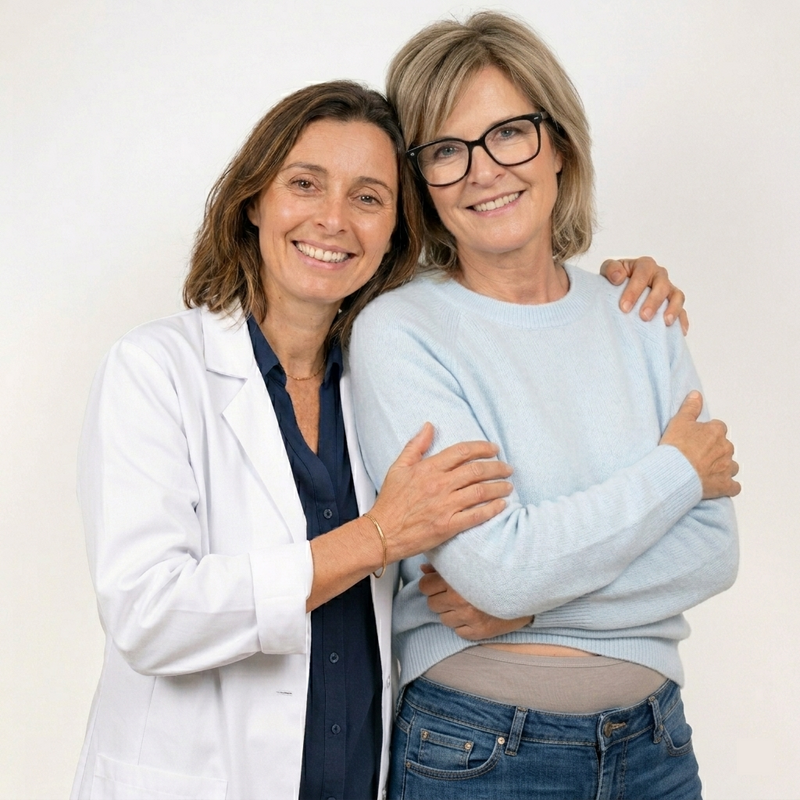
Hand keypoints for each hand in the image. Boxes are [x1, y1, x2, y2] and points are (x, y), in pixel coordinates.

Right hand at [370, 423, 512, 561]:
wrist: (382, 533)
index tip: (494, 449)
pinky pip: (476, 516)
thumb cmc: (390, 501)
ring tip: (509, 486)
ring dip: (499, 487)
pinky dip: (492, 509)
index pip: (462, 451)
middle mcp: (439, 485)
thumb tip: (429, 426)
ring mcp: (445, 506)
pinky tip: (502, 505)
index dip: (482, 448)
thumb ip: (416, 446)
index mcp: (428, 469)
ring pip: (480, 492)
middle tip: (507, 468)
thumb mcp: (398, 468)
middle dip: (497, 467)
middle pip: (476, 471)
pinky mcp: (448, 526)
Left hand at [419, 563, 531, 638]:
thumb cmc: (495, 571)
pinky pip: (458, 631)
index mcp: (456, 578)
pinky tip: (475, 614)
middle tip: (455, 593)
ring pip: (443, 619)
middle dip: (440, 598)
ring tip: (467, 603)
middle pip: (432, 603)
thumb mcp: (468, 562)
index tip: (439, 583)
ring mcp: (470, 617)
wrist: (526, 587)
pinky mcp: (479, 631)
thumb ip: (444, 565)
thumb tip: (423, 568)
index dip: (430, 584)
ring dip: (452, 612)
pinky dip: (464, 625)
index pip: (425, 586)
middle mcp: (460, 599)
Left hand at [600, 257, 688, 334]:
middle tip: (644, 317)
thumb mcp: (609, 270)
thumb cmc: (616, 279)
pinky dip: (682, 320)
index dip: (634, 290)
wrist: (619, 289)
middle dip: (653, 302)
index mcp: (645, 266)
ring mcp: (669, 290)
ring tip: (666, 322)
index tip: (624, 307)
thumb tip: (618, 277)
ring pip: (677, 296)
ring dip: (673, 309)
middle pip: (662, 286)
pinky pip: (683, 311)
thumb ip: (611, 269)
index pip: (642, 274)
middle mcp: (659, 275)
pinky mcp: (674, 304)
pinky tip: (680, 331)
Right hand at [660, 391, 740, 498]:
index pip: (718, 428)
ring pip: (731, 466)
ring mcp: (726, 468)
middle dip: (716, 450)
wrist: (675, 472)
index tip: (698, 438)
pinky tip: (722, 486)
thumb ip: (690, 407)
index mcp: (716, 432)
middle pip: (725, 447)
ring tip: (708, 470)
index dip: (707, 433)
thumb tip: (696, 395)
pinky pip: (734, 486)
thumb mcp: (679, 422)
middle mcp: (725, 448)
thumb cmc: (676, 447)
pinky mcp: (725, 485)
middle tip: (700, 455)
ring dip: (723, 467)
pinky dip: (729, 486)